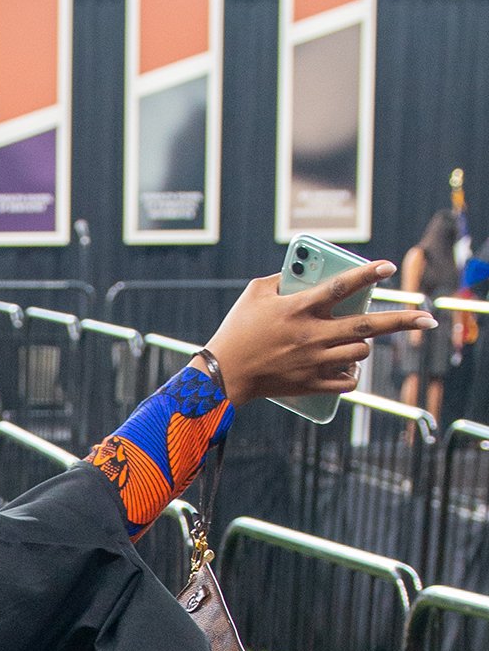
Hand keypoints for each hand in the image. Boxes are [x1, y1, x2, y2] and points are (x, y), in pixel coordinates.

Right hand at [202, 265, 433, 406]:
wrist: (223, 374)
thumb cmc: (236, 330)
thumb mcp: (253, 295)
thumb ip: (282, 279)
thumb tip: (306, 271)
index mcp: (297, 309)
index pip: (340, 287)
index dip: (366, 274)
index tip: (388, 267)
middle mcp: (311, 335)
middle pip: (367, 326)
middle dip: (403, 321)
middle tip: (428, 318)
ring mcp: (314, 361)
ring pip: (361, 353)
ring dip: (364, 345)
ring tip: (356, 341)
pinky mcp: (311, 383)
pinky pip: (347, 381)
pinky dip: (351, 374)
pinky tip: (347, 367)